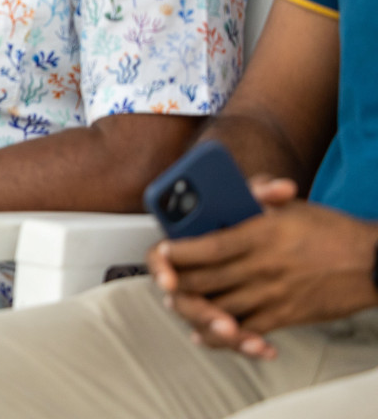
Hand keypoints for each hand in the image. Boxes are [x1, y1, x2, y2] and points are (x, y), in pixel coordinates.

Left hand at [149, 177, 377, 358]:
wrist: (373, 263)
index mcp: (259, 236)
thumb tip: (245, 186)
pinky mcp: (285, 316)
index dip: (177, 253)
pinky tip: (209, 333)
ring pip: (220, 310)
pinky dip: (225, 335)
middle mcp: (262, 267)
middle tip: (166, 280)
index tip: (164, 251)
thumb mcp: (294, 206)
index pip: (206, 247)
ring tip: (180, 303)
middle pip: (204, 282)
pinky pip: (248, 331)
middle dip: (177, 284)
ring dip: (195, 310)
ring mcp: (273, 294)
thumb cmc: (333, 233)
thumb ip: (261, 193)